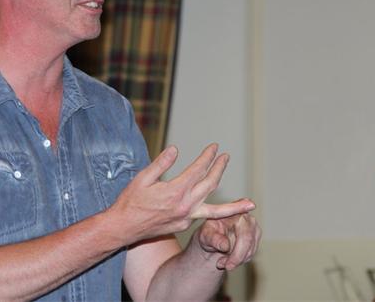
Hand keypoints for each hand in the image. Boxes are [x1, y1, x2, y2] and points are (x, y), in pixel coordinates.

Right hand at [107, 143, 255, 243]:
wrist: (124, 228)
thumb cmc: (130, 201)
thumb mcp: (142, 178)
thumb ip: (161, 163)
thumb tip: (175, 150)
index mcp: (175, 191)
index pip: (198, 170)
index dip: (207, 157)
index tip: (214, 147)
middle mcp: (185, 205)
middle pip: (210, 184)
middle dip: (219, 168)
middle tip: (226, 157)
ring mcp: (186, 218)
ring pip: (216, 210)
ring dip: (234, 206)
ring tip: (250, 204)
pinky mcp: (183, 226)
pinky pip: (203, 216)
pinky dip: (216, 213)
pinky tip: (223, 210)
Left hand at [194, 212, 260, 270]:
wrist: (211, 238)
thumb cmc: (208, 233)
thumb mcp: (205, 235)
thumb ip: (213, 239)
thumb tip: (225, 245)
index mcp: (235, 212)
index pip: (243, 233)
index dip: (238, 250)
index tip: (228, 263)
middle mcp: (248, 219)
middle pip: (248, 243)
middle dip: (236, 258)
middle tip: (224, 266)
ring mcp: (254, 229)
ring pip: (250, 251)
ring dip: (236, 260)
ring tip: (221, 262)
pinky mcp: (255, 239)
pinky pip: (251, 254)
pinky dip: (239, 260)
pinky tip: (228, 260)